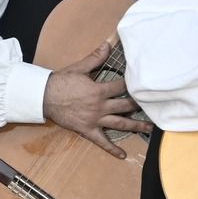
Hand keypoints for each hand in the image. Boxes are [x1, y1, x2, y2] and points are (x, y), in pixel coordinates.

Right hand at [40, 40, 148, 154]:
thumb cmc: (61, 82)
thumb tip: (108, 44)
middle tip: (153, 105)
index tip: (144, 83)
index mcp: (99, 90)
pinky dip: (112, 149)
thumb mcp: (79, 68)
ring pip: (119, 124)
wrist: (44, 97)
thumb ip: (96, 58)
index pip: (121, 87)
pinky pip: (101, 141)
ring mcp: (95, 120)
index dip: (133, 84)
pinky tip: (123, 155)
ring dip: (135, 126)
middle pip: (125, 106)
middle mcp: (100, 106)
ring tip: (149, 128)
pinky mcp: (87, 130)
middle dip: (139, 105)